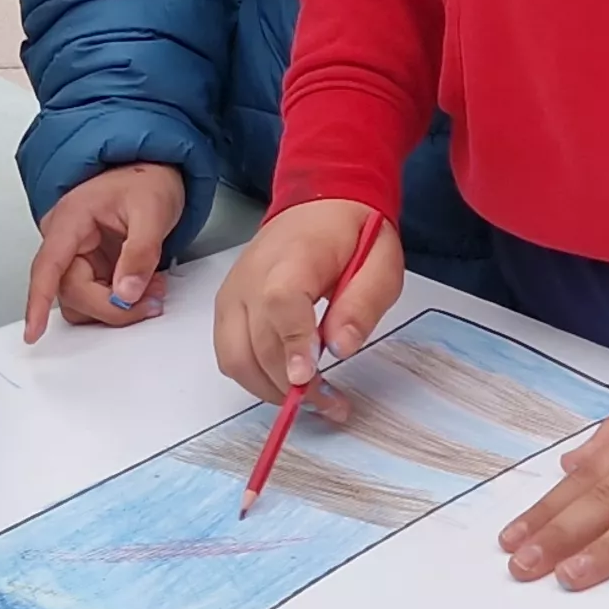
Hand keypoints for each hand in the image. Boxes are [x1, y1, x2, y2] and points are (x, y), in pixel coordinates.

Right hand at [26, 162, 184, 339]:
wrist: (155, 170)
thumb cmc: (146, 179)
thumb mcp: (153, 210)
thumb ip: (141, 253)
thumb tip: (127, 292)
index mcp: (71, 219)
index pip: (48, 266)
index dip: (38, 301)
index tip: (32, 332)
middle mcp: (67, 240)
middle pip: (70, 292)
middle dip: (110, 306)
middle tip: (149, 301)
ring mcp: (79, 257)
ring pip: (82, 301)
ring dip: (115, 308)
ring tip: (151, 290)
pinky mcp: (92, 268)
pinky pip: (96, 299)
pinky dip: (120, 303)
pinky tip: (142, 288)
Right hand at [211, 200, 400, 405]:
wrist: (319, 204)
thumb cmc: (351, 234)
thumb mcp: (381, 263)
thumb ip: (363, 304)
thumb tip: (341, 348)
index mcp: (294, 257)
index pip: (280, 302)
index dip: (292, 343)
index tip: (308, 378)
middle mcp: (251, 276)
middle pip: (256, 341)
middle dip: (292, 384)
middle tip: (332, 404)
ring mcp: (233, 293)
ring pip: (236, 358)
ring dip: (271, 389)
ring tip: (311, 399)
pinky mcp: (226, 307)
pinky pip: (230, 355)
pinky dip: (255, 378)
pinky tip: (286, 382)